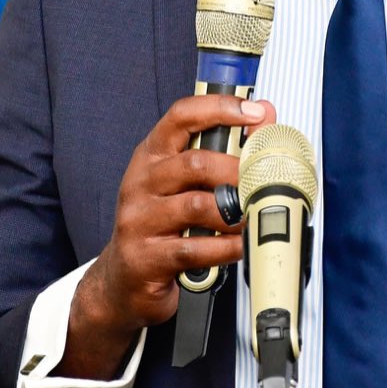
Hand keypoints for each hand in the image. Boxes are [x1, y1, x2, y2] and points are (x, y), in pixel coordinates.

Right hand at [56, 94, 270, 378]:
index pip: (181, 117)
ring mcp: (140, 219)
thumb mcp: (183, 183)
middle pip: (194, 163)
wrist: (122, 278)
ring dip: (235, 212)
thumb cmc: (159, 225)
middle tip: (262, 181)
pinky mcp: (146, 256)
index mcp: (152, 157)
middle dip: (237, 171)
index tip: (252, 112)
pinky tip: (239, 246)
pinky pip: (195, 248)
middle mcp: (141, 182)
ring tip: (251, 218)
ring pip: (197, 206)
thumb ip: (221, 151)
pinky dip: (226, 247)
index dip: (219, 109)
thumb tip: (264, 116)